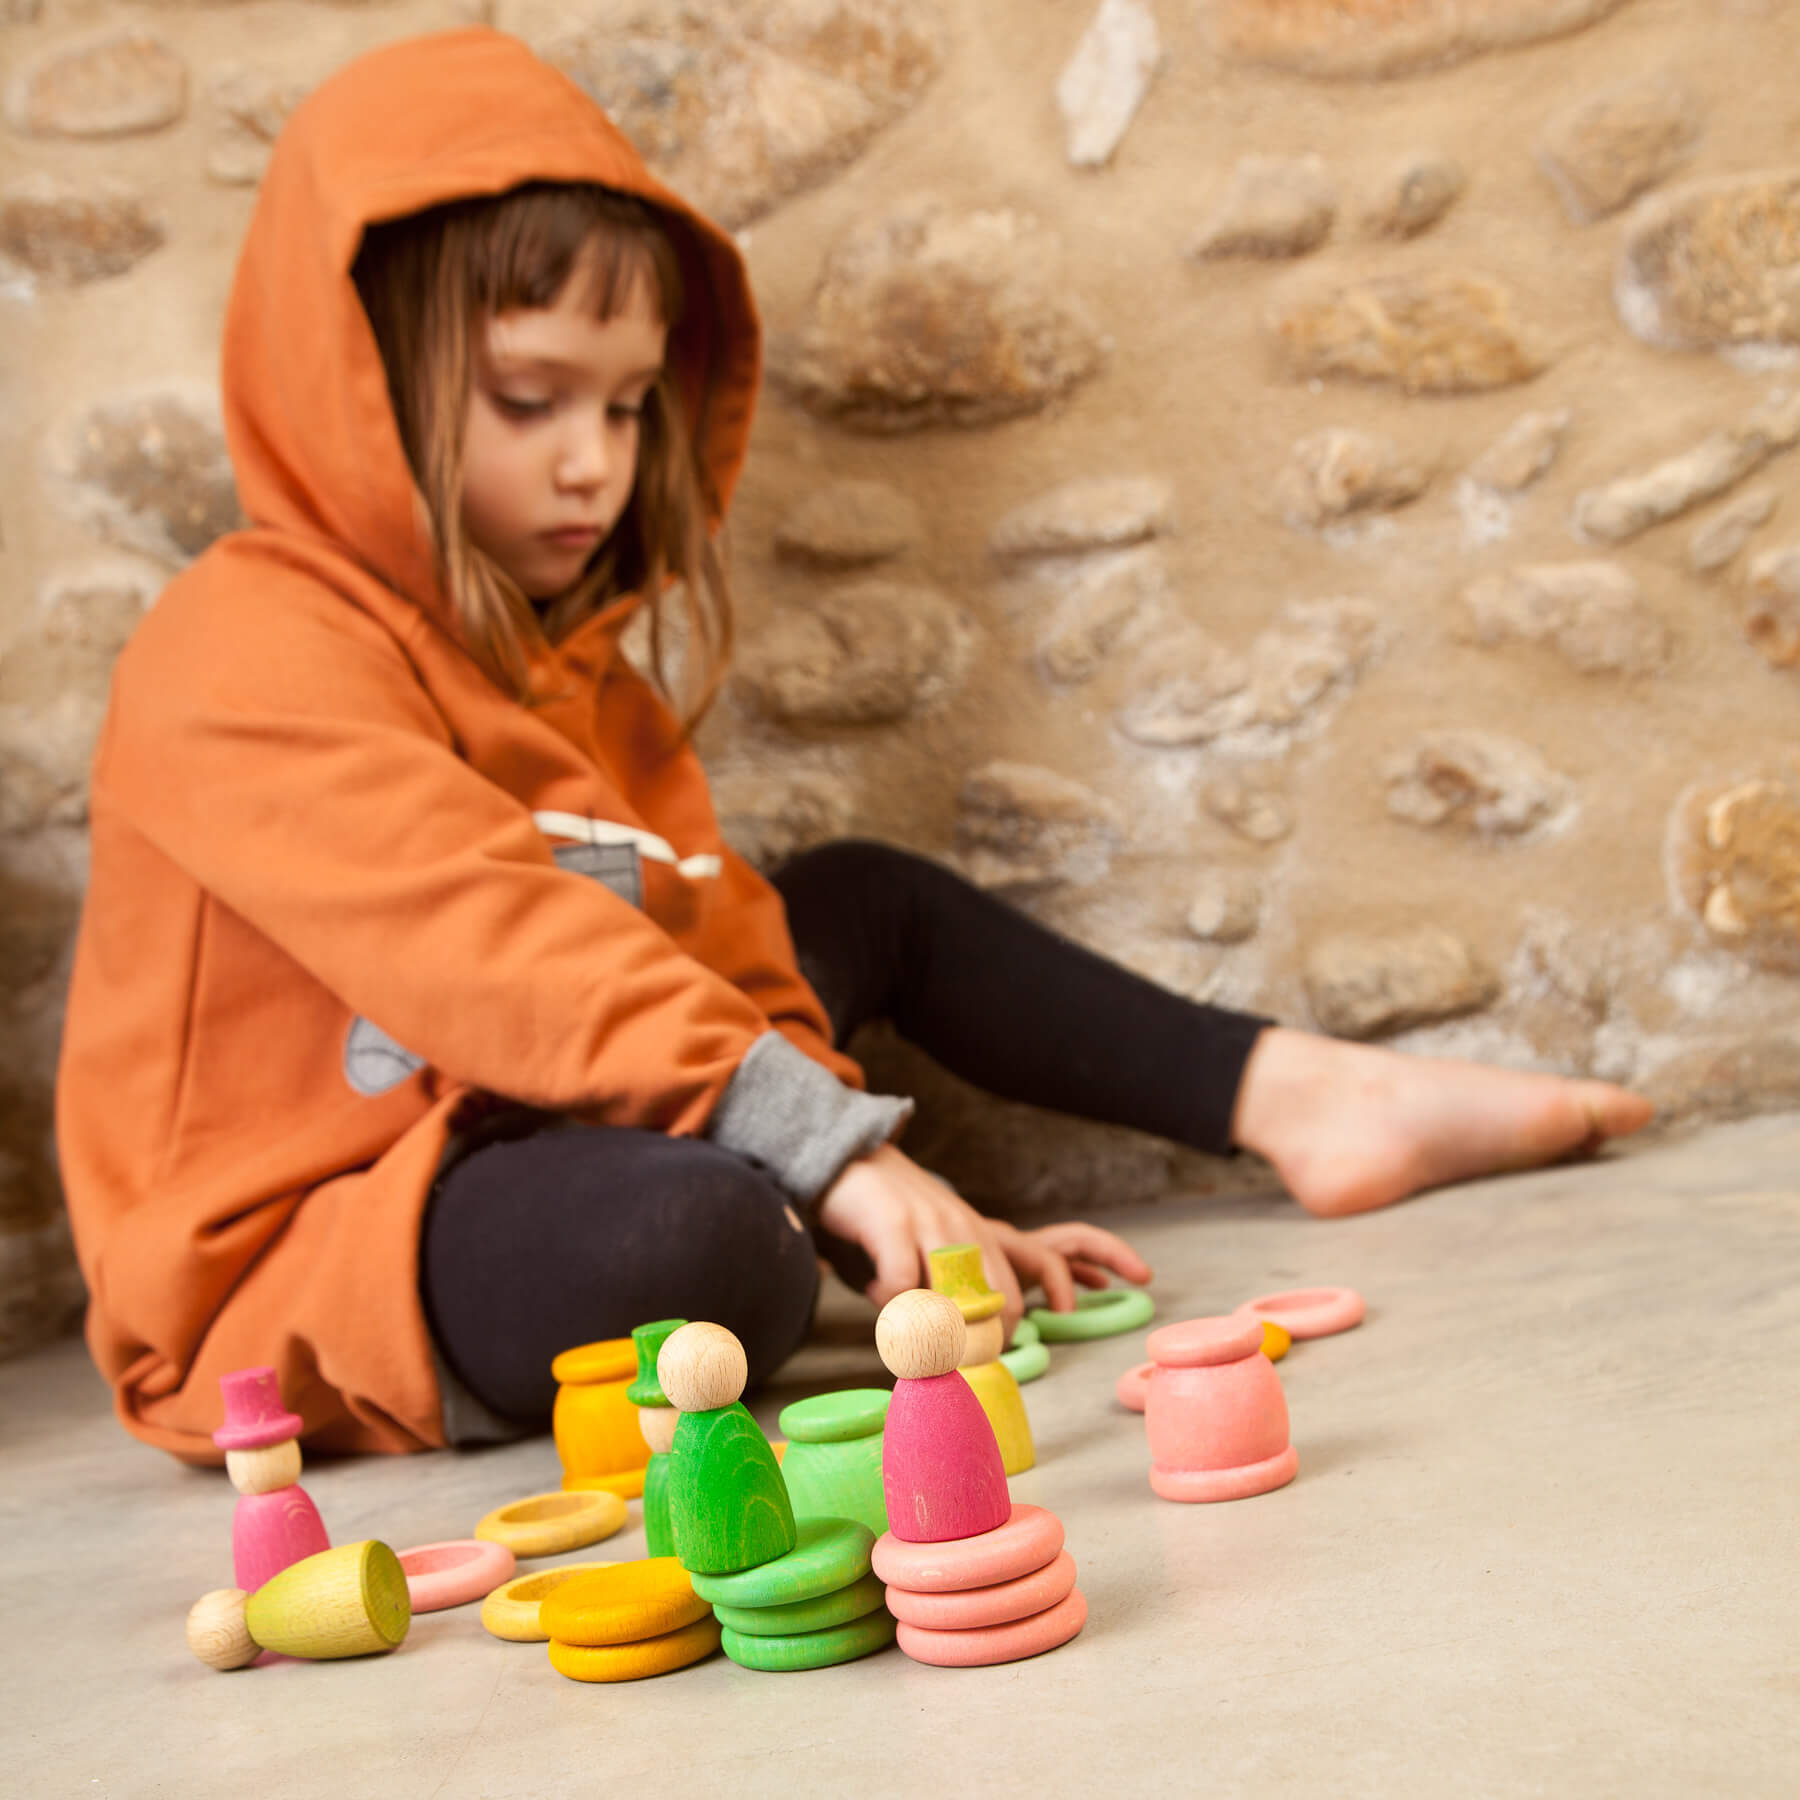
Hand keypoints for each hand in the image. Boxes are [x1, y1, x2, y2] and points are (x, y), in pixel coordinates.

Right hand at [814, 1143, 1152, 1336]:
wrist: (851, 1161)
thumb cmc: (893, 1217)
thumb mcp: (935, 1246)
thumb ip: (951, 1287)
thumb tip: (959, 1344)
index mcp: (982, 1237)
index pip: (1031, 1278)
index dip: (1028, 1320)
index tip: (1013, 1351)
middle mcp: (966, 1232)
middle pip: (1000, 1301)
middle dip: (981, 1345)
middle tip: (949, 1363)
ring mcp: (932, 1226)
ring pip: (952, 1299)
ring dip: (931, 1330)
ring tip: (909, 1338)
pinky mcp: (894, 1225)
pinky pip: (900, 1286)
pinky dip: (888, 1303)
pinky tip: (875, 1293)